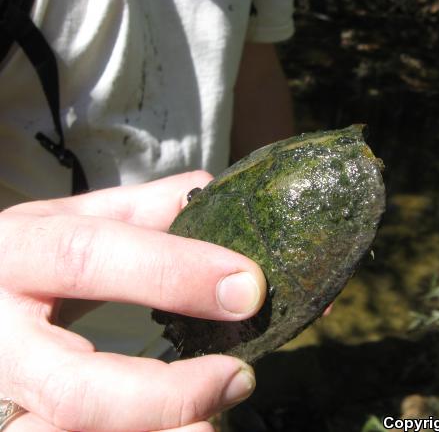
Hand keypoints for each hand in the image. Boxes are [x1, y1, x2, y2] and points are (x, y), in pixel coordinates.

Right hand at [0, 171, 266, 431]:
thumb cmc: (27, 258)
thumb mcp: (70, 219)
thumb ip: (140, 209)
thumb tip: (206, 196)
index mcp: (15, 255)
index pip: (90, 258)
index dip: (174, 274)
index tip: (247, 288)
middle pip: (76, 388)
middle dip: (167, 394)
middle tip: (238, 377)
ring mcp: (3, 393)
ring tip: (212, 422)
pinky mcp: (15, 424)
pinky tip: (183, 427)